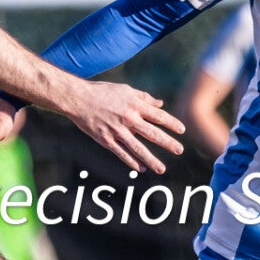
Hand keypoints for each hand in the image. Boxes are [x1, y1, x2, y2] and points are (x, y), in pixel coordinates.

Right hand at [62, 79, 186, 173]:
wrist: (78, 98)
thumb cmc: (103, 92)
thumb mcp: (125, 90)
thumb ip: (144, 98)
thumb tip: (161, 104)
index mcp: (134, 105)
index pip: (158, 116)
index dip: (171, 123)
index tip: (182, 130)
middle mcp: (127, 118)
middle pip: (151, 133)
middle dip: (167, 143)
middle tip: (179, 151)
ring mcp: (116, 131)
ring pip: (137, 148)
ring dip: (151, 159)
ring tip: (162, 169)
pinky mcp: (105, 140)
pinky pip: (121, 153)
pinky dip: (131, 161)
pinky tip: (142, 168)